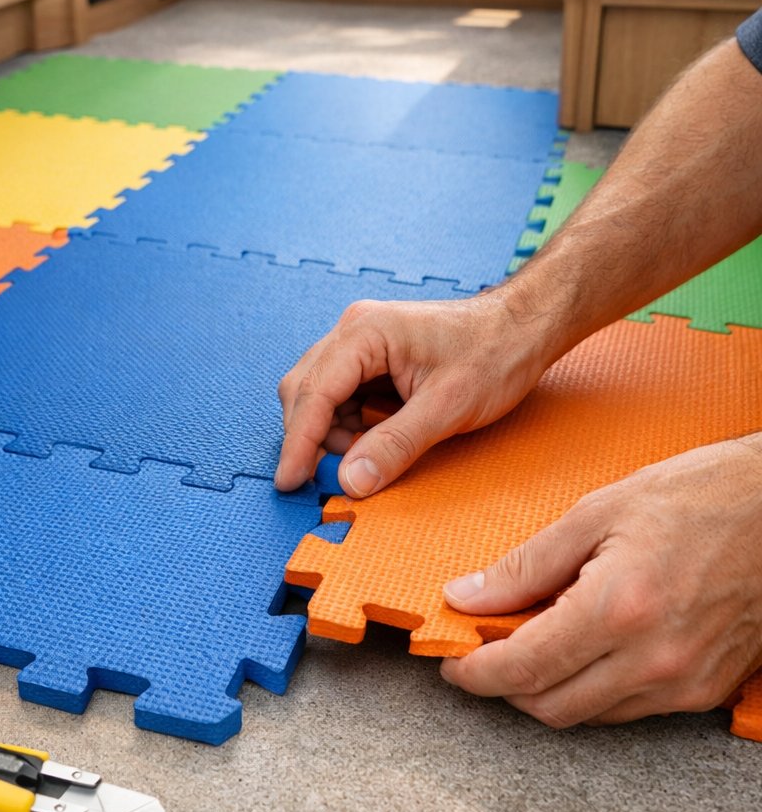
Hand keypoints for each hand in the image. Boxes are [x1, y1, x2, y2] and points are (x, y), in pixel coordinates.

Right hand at [274, 287, 557, 495]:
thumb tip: (349, 482)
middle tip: (325, 481)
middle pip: (305, 392)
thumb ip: (395, 445)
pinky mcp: (373, 358)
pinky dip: (347, 426)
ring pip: (319, 396)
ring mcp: (361, 342)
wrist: (524, 328)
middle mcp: (354, 331)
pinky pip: (342, 396)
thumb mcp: (448, 407)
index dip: (297, 443)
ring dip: (330, 434)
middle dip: (309, 439)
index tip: (288, 483)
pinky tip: (371, 443)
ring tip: (363, 460)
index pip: (313, 393)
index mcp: (365, 333)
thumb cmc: (494, 355)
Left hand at [440, 438, 761, 726]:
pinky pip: (630, 710)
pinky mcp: (707, 690)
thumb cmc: (701, 495)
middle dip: (503, 687)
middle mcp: (652, 659)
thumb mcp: (599, 512)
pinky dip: (594, 689)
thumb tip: (467, 596)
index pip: (522, 668)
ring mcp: (685, 682)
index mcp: (618, 608)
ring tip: (531, 645)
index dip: (474, 673)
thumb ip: (527, 564)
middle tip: (481, 652)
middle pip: (549, 705)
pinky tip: (585, 649)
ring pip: (588, 715)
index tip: (451, 662)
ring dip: (548, 690)